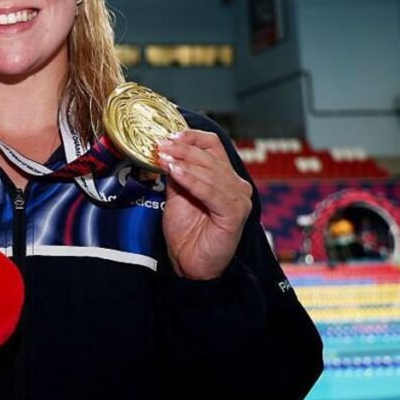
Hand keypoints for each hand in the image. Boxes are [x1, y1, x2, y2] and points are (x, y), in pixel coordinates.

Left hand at [156, 130, 252, 279]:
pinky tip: (175, 173)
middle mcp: (237, 186)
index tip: (168, 136)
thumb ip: (177, 173)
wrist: (190, 263)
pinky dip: (191, 180)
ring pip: (210, 172)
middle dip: (182, 149)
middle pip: (210, 156)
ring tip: (163, 158)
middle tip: (160, 147)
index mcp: (226, 177)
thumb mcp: (177, 194)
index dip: (191, 137)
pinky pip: (211, 191)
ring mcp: (239, 199)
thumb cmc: (186, 231)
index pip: (213, 145)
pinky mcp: (235, 213)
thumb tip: (165, 150)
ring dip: (183, 163)